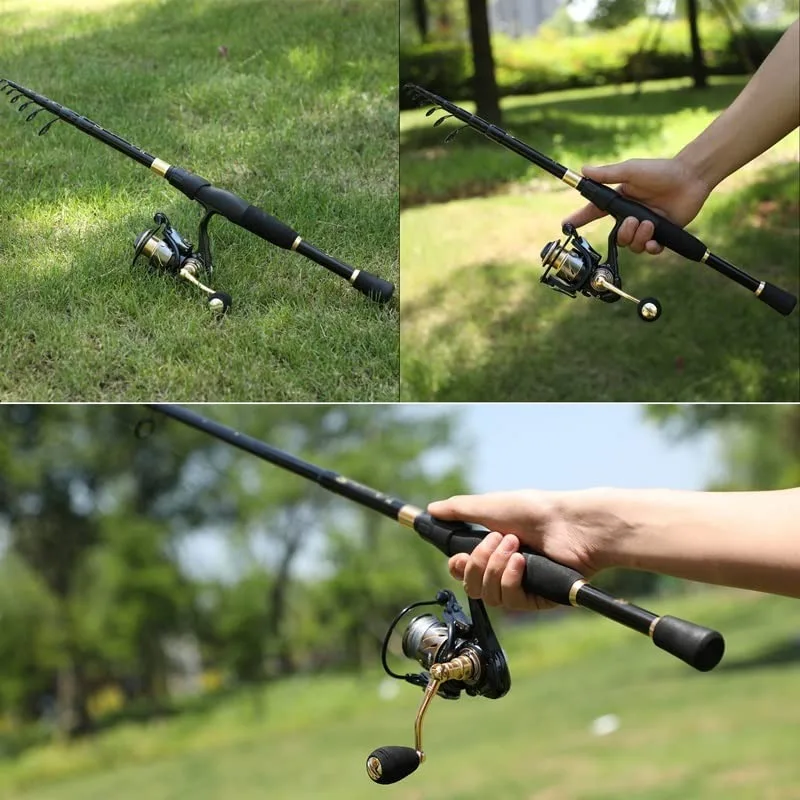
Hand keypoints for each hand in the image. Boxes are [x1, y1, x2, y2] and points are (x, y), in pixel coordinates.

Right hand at [427, 491, 606, 612]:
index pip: (463, 570)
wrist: (570, 524)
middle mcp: (503, 569)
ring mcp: (519, 585)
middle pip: (470, 585)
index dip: (458, 566)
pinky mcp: (535, 598)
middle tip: (495, 541)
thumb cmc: (534, 510)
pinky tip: (521, 563)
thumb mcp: (490, 506)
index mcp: (492, 549)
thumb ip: (459, 510)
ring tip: (515, 545)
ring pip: (487, 594)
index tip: (458, 557)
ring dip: (496, 567)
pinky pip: (509, 600)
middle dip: (477, 563)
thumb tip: (432, 509)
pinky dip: (510, 578)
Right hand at [563, 158, 712, 254]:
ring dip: (639, 237)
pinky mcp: (661, 234)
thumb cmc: (661, 171)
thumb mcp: (631, 170)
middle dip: (623, 233)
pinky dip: (650, 247)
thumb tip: (583, 170)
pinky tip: (655, 240)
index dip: (580, 219)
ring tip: (650, 223)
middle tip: (634, 220)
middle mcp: (631, 216)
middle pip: (616, 236)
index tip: (566, 225)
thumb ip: (607, 174)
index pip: (594, 212)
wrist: (690, 177)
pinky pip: (649, 250)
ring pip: (632, 245)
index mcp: (621, 201)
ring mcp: (645, 226)